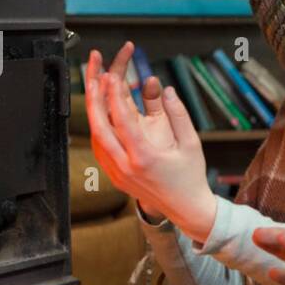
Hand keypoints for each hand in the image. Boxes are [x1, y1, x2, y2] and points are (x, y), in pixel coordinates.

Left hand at [84, 43, 216, 240]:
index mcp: (145, 158)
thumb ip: (177, 113)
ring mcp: (117, 174)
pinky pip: (99, 148)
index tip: (112, 75)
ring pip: (95, 138)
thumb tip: (164, 88)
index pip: (123, 121)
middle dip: (94, 99)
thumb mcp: (191, 143)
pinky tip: (101, 114)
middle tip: (93, 76)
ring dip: (94, 112)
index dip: (115, 95)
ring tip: (95, 90)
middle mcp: (126, 167)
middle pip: (99, 128)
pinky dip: (98, 128)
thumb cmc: (191, 176)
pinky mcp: (115, 177)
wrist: (186, 208)